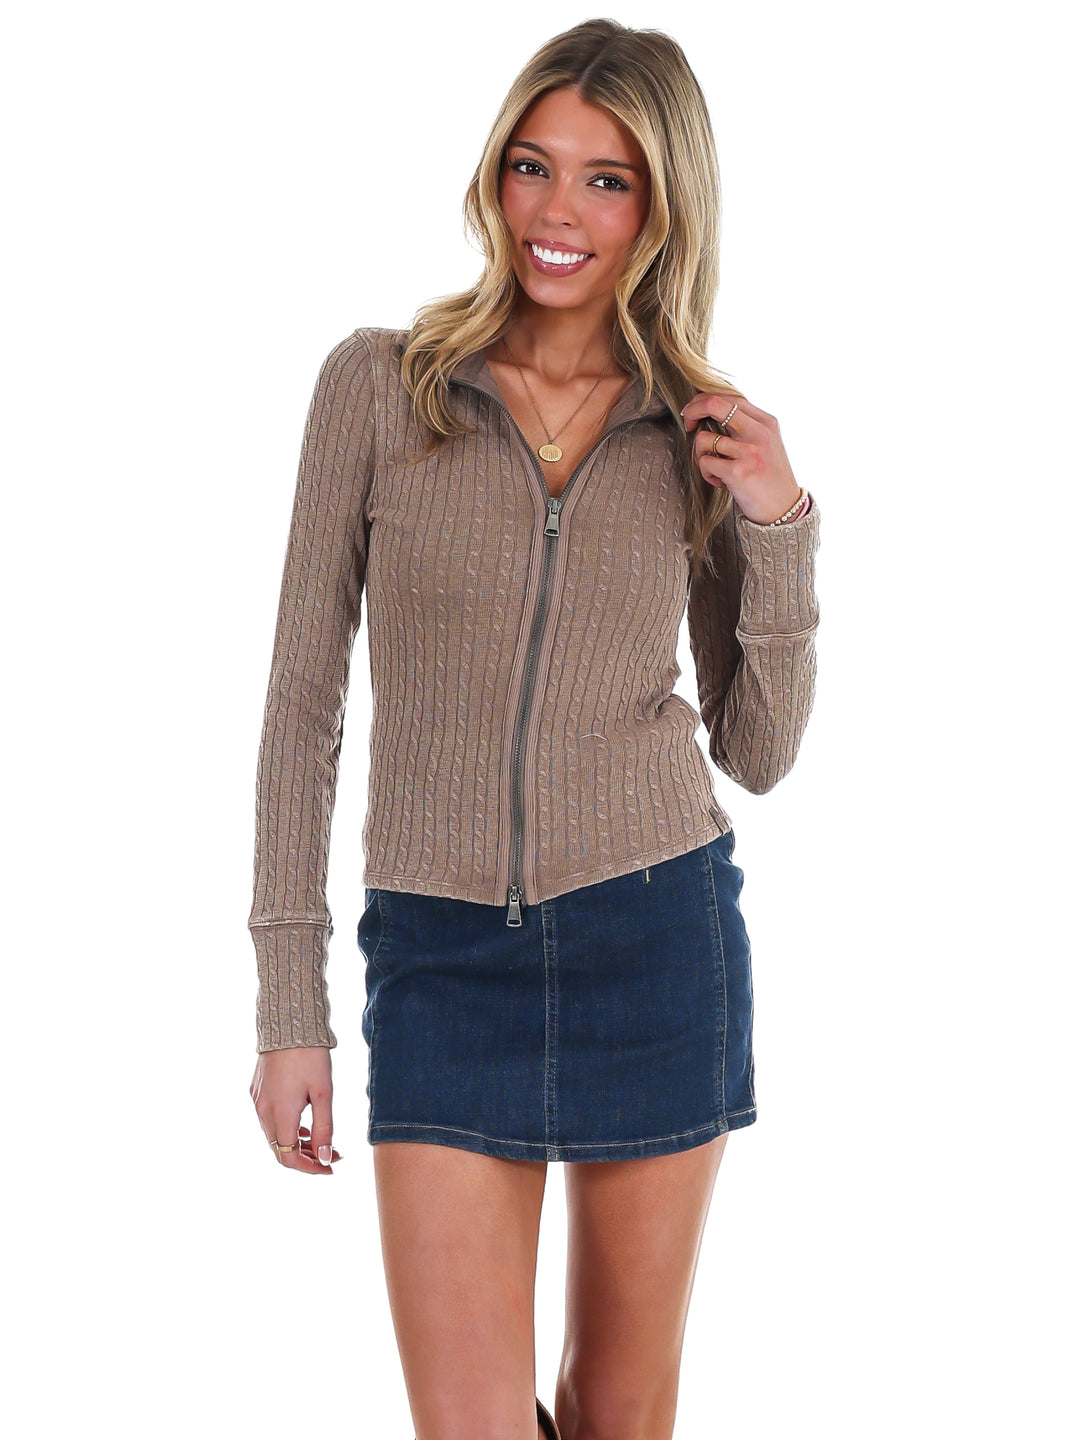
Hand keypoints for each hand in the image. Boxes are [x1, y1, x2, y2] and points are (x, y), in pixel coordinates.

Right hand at [250, 1045, 342, 1174]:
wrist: (288, 1023)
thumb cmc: (310, 1056)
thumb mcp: (323, 1093)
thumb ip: (324, 1128)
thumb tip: (326, 1157)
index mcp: (280, 1114)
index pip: (289, 1157)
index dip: (310, 1167)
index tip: (330, 1166)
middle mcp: (263, 1111)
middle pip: (280, 1149)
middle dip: (305, 1157)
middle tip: (330, 1154)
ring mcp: (257, 1100)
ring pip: (274, 1135)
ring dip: (295, 1142)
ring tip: (319, 1139)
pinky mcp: (256, 1090)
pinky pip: (268, 1119)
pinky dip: (286, 1127)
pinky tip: (303, 1122)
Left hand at [682, 393, 802, 525]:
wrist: (783, 508)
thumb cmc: (769, 476)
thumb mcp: (766, 443)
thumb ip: (745, 425)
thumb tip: (711, 408)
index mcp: (766, 422)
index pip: (729, 396)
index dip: (704, 401)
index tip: (694, 413)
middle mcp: (758, 433)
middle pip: (714, 403)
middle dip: (692, 411)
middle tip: (687, 425)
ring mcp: (749, 452)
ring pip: (703, 439)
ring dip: (700, 455)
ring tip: (716, 468)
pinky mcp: (738, 472)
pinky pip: (705, 463)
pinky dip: (707, 474)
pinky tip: (721, 482)